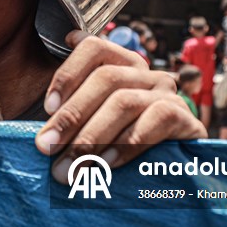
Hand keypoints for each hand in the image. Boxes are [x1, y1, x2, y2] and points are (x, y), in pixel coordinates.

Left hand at [34, 30, 205, 181]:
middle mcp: (145, 74)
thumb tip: (40, 133)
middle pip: (106, 78)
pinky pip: (156, 120)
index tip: (46, 107)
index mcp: (119, 65)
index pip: (94, 48)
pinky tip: (107, 164)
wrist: (176, 178)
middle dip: (71, 115)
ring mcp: (167, 94)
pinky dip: (127, 144)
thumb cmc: (120, 150)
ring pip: (125, 101)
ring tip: (70, 168)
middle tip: (47, 148)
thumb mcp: (92, 129)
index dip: (68, 73)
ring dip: (92, 137)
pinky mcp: (186, 118)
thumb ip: (69, 118)